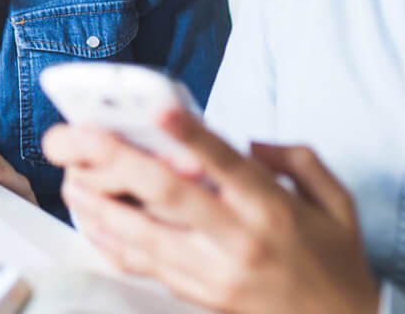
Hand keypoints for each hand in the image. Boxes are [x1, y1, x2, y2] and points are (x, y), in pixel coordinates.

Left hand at [41, 109, 377, 313]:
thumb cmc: (335, 260)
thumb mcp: (337, 202)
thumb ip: (295, 159)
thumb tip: (248, 141)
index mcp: (272, 209)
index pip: (227, 164)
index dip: (191, 135)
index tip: (159, 109)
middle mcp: (239, 240)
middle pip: (170, 196)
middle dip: (118, 162)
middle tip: (78, 136)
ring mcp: (214, 272)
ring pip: (145, 235)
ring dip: (100, 204)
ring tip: (68, 176)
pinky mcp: (198, 295)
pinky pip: (145, 266)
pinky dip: (111, 243)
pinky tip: (88, 221)